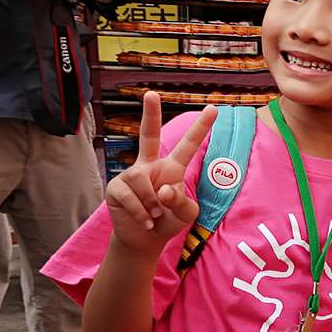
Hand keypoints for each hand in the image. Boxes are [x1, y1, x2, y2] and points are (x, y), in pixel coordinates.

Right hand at [104, 92, 215, 252]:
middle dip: (150, 114)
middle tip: (151, 93)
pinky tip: (145, 220)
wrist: (145, 238)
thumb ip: (181, 201)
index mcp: (172, 168)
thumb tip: (162, 190)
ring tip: (154, 214)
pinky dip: (142, 212)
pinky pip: (131, 196)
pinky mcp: (116, 188)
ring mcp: (132, 175)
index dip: (201, 127)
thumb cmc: (168, 220)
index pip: (188, 145)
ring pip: (142, 181)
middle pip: (149, 135)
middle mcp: (151, 166)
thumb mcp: (186, 214)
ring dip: (152, 203)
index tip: (215, 108)